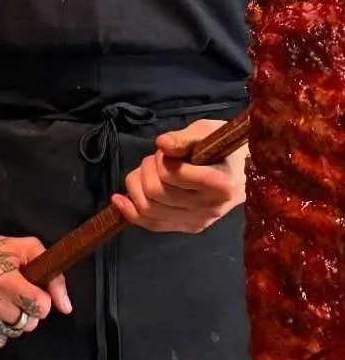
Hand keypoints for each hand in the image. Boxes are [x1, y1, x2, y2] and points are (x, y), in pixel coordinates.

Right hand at [0, 225, 70, 349]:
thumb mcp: (28, 249)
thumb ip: (53, 276)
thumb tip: (66, 308)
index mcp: (5, 281)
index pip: (40, 307)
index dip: (42, 301)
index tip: (34, 292)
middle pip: (28, 324)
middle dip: (26, 311)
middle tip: (14, 295)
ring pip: (13, 333)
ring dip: (11, 320)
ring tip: (0, 301)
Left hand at [113, 119, 246, 234]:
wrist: (241, 170)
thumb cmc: (224, 147)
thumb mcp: (207, 132)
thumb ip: (184, 138)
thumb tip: (162, 143)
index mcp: (221, 184)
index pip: (172, 175)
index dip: (162, 159)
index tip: (169, 151)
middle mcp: (211, 208)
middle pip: (157, 191)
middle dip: (147, 169)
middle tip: (156, 158)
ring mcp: (199, 222)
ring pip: (149, 209)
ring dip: (137, 185)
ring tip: (147, 171)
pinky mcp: (188, 228)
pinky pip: (152, 225)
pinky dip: (130, 212)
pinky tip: (119, 199)